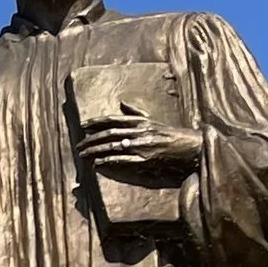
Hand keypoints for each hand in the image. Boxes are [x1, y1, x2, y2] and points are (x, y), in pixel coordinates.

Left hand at [74, 117, 198, 176]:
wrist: (189, 146)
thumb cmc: (170, 134)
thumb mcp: (153, 119)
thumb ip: (136, 112)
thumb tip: (123, 103)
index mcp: (140, 121)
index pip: (114, 119)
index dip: (97, 122)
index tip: (83, 125)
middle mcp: (140, 131)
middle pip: (110, 133)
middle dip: (91, 139)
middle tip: (78, 146)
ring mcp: (142, 145)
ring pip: (114, 146)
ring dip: (96, 151)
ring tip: (83, 155)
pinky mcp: (146, 159)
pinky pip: (124, 159)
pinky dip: (110, 161)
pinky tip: (98, 163)